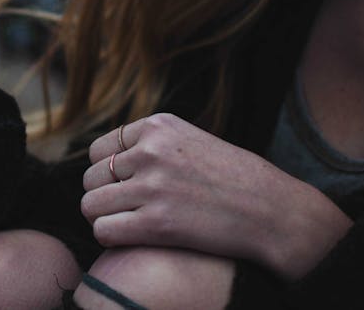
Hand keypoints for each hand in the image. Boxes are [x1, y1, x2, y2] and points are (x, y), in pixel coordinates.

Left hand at [81, 113, 352, 278]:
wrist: (273, 211)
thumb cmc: (234, 180)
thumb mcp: (190, 141)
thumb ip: (152, 144)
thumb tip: (108, 160)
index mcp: (158, 126)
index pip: (99, 149)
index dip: (107, 172)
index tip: (126, 187)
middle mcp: (151, 151)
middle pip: (90, 177)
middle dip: (104, 196)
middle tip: (128, 210)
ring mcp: (152, 186)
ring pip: (90, 204)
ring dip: (104, 218)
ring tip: (128, 224)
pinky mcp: (156, 223)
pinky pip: (103, 230)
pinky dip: (110, 237)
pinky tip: (131, 237)